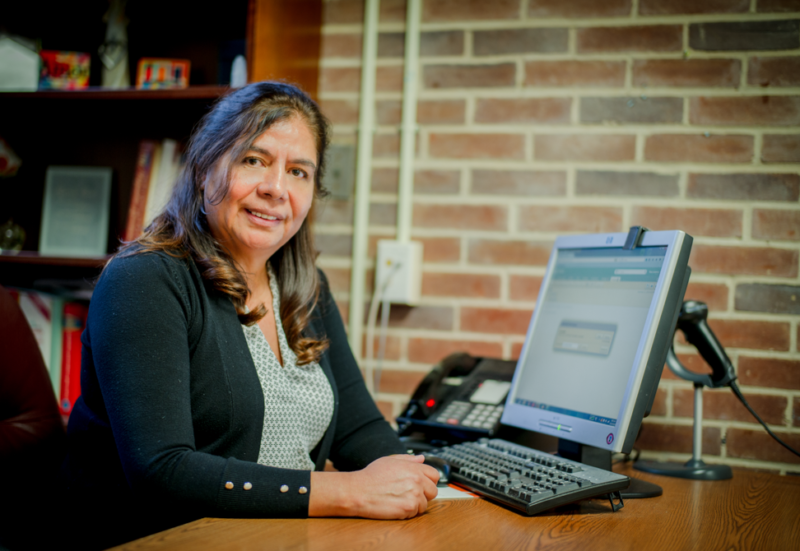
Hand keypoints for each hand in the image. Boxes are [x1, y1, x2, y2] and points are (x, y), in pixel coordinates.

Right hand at [309, 454, 438, 518]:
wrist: (358, 491)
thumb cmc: (370, 476)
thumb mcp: (389, 461)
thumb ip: (408, 459)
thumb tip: (421, 458)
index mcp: (413, 467)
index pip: (434, 475)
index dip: (428, 481)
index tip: (421, 485)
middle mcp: (417, 480)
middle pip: (433, 491)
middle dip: (423, 494)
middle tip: (408, 494)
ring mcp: (414, 495)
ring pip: (425, 504)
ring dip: (415, 505)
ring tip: (399, 500)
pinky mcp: (408, 508)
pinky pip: (415, 514)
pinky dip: (407, 513)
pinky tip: (395, 506)